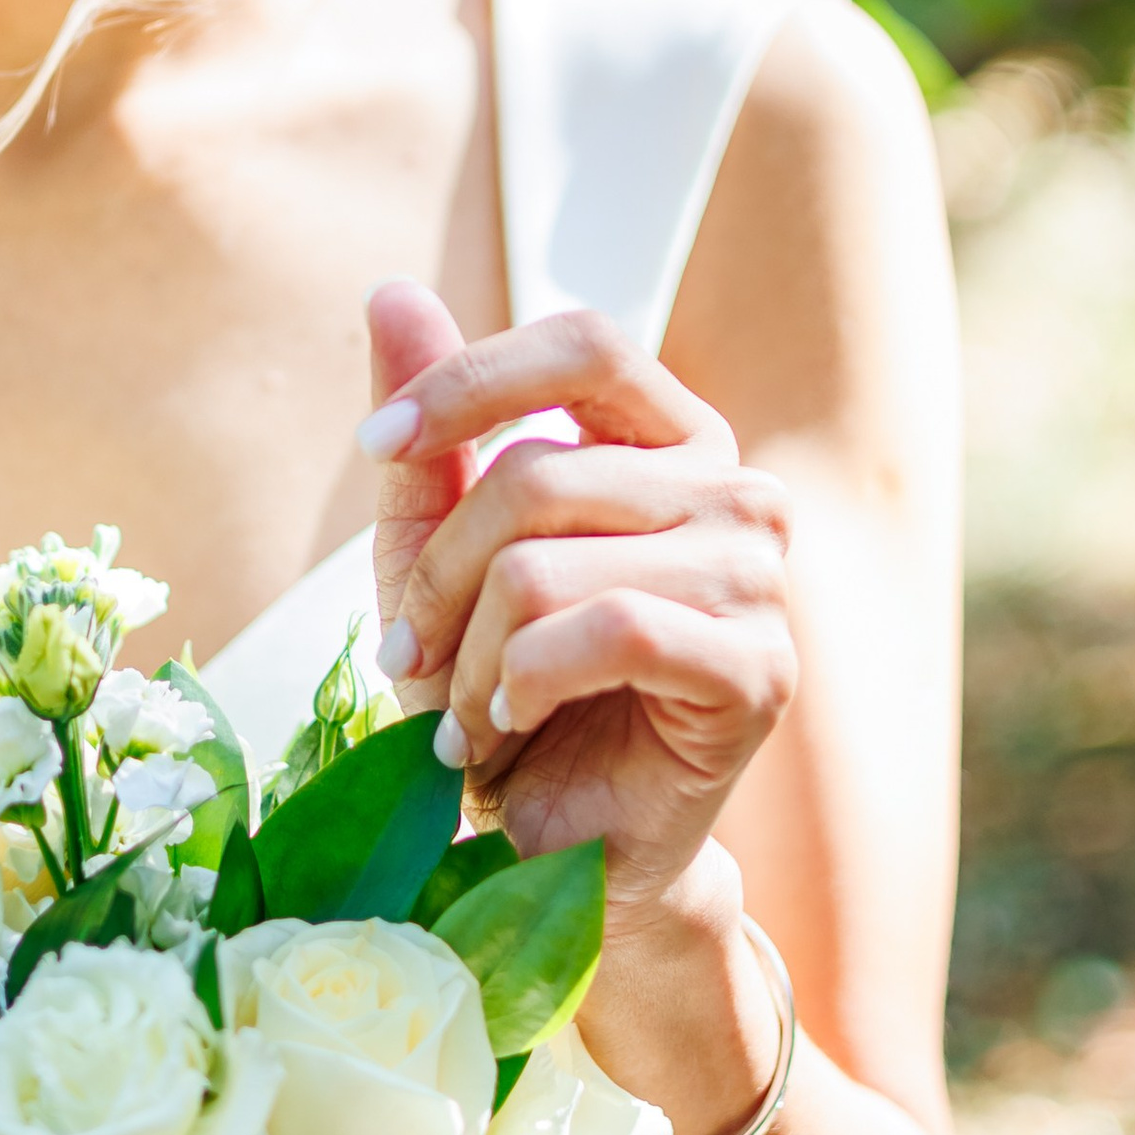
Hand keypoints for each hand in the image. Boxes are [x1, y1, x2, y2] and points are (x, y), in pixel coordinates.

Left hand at [362, 281, 795, 916]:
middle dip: (440, 579)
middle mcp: (735, 491)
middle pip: (536, 474)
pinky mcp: (758, 670)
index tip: (376, 443)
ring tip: (472, 710)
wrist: (560, 843)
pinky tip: (515, 722)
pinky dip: (525, 683)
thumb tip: (390, 291)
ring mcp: (758, 579)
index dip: (471, 380)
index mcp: (673, 441)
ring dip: (475, 652)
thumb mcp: (438, 559)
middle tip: (413, 660)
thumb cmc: (504, 693)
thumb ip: (428, 437)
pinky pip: (606, 632)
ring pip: (550, 564)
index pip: (585, 345)